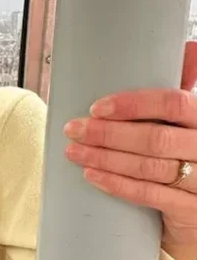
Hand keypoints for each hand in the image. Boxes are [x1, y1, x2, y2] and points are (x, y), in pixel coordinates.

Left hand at [64, 41, 196, 259]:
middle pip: (156, 137)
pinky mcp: (192, 211)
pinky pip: (150, 195)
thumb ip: (186, 89)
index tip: (97, 107)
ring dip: (106, 158)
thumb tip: (189, 48)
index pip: (174, 102)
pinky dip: (118, 184)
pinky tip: (93, 175)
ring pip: (149, 167)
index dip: (134, 104)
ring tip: (74, 151)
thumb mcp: (192, 122)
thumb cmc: (192, 154)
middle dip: (108, 134)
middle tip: (75, 130)